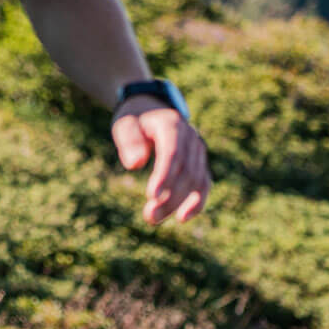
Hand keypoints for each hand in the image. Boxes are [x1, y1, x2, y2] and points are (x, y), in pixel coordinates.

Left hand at [112, 98, 210, 224]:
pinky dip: (197, 202)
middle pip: (186, 171)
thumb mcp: (125, 124)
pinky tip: (182, 217)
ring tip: (153, 218)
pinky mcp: (200, 163)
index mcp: (172, 124)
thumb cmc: (135, 121)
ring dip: (178, 203)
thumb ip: (129, 140)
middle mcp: (190, 137)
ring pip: (196, 180)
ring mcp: (198, 150)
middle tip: (149, 216)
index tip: (152, 196)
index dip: (164, 175)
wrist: (152, 110)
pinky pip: (203, 183)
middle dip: (170, 196)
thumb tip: (135, 163)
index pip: (172, 152)